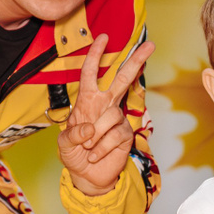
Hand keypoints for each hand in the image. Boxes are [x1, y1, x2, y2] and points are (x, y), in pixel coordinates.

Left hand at [58, 33, 153, 195]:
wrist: (87, 175)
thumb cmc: (74, 153)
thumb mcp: (64, 143)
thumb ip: (71, 134)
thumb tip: (90, 128)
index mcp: (87, 101)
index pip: (91, 73)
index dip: (95, 55)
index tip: (103, 38)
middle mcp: (105, 105)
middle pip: (122, 79)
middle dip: (135, 61)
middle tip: (150, 45)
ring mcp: (117, 119)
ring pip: (111, 116)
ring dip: (96, 135)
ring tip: (88, 147)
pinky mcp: (126, 135)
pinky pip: (115, 135)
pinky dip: (101, 147)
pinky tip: (95, 154)